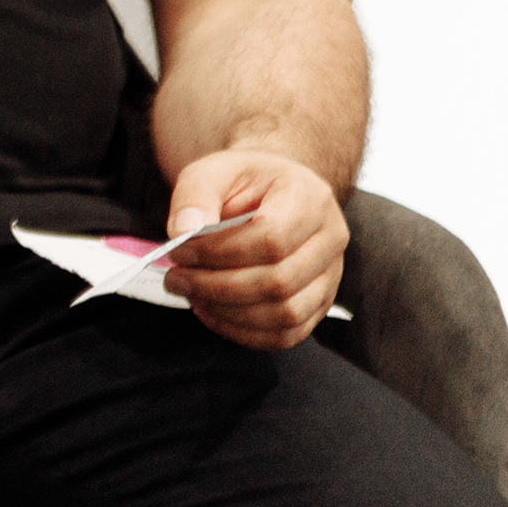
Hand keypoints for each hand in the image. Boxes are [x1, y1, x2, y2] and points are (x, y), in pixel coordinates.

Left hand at [161, 149, 348, 349]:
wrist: (270, 192)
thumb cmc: (241, 182)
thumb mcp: (212, 171)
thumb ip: (194, 196)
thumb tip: (183, 233)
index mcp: (310, 198)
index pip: (271, 238)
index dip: (219, 252)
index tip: (179, 252)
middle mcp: (331, 239)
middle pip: (279, 282)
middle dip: (217, 286)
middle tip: (176, 278)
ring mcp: (331, 275)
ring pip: (286, 314)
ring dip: (229, 313)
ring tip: (192, 294)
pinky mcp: (319, 303)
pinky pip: (287, 334)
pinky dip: (244, 332)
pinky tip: (212, 312)